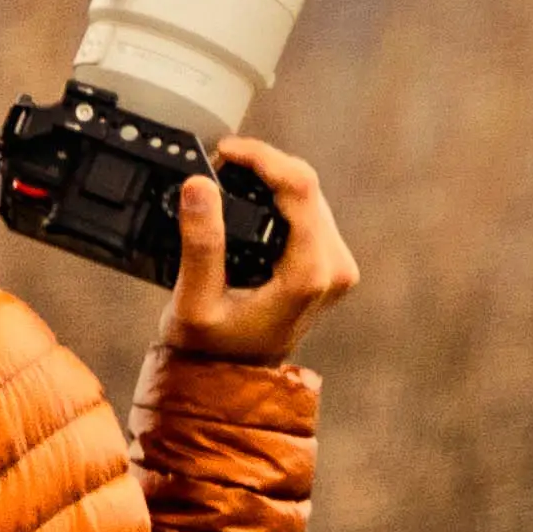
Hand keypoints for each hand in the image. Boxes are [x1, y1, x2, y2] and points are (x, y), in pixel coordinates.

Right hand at [162, 135, 360, 363]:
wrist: (231, 380)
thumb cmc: (211, 349)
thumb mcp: (195, 300)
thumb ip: (200, 242)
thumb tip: (198, 184)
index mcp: (308, 275)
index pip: (300, 187)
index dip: (262, 157)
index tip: (224, 151)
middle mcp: (333, 268)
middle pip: (307, 185)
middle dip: (262, 166)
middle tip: (217, 166)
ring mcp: (336, 267)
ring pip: (310, 194)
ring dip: (270, 179)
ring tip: (227, 179)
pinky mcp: (330, 264)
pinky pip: (310, 212)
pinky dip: (279, 198)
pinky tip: (249, 199)